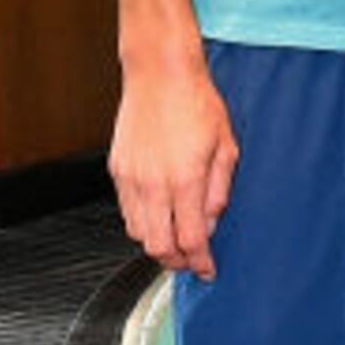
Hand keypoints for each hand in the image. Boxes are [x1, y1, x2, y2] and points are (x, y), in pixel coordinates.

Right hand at [112, 57, 237, 278]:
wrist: (159, 73)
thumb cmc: (197, 102)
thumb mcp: (226, 146)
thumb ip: (219, 189)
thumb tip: (212, 221)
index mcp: (185, 179)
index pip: (191, 239)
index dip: (200, 262)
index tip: (208, 270)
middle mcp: (154, 183)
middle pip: (159, 246)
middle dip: (176, 261)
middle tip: (191, 262)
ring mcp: (131, 178)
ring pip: (138, 233)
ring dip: (157, 244)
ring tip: (176, 242)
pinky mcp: (117, 169)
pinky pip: (126, 211)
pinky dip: (142, 223)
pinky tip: (158, 217)